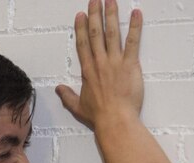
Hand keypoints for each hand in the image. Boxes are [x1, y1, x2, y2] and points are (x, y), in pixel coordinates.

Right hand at [55, 0, 143, 130]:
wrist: (115, 120)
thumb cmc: (99, 116)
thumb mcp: (78, 107)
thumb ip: (67, 96)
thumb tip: (58, 89)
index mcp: (88, 71)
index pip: (82, 44)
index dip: (80, 28)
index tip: (80, 15)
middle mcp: (99, 62)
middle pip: (95, 33)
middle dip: (95, 14)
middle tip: (95, 0)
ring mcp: (115, 62)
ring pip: (112, 33)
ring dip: (111, 15)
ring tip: (111, 0)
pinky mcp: (130, 65)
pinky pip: (132, 42)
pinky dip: (135, 27)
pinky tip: (136, 13)